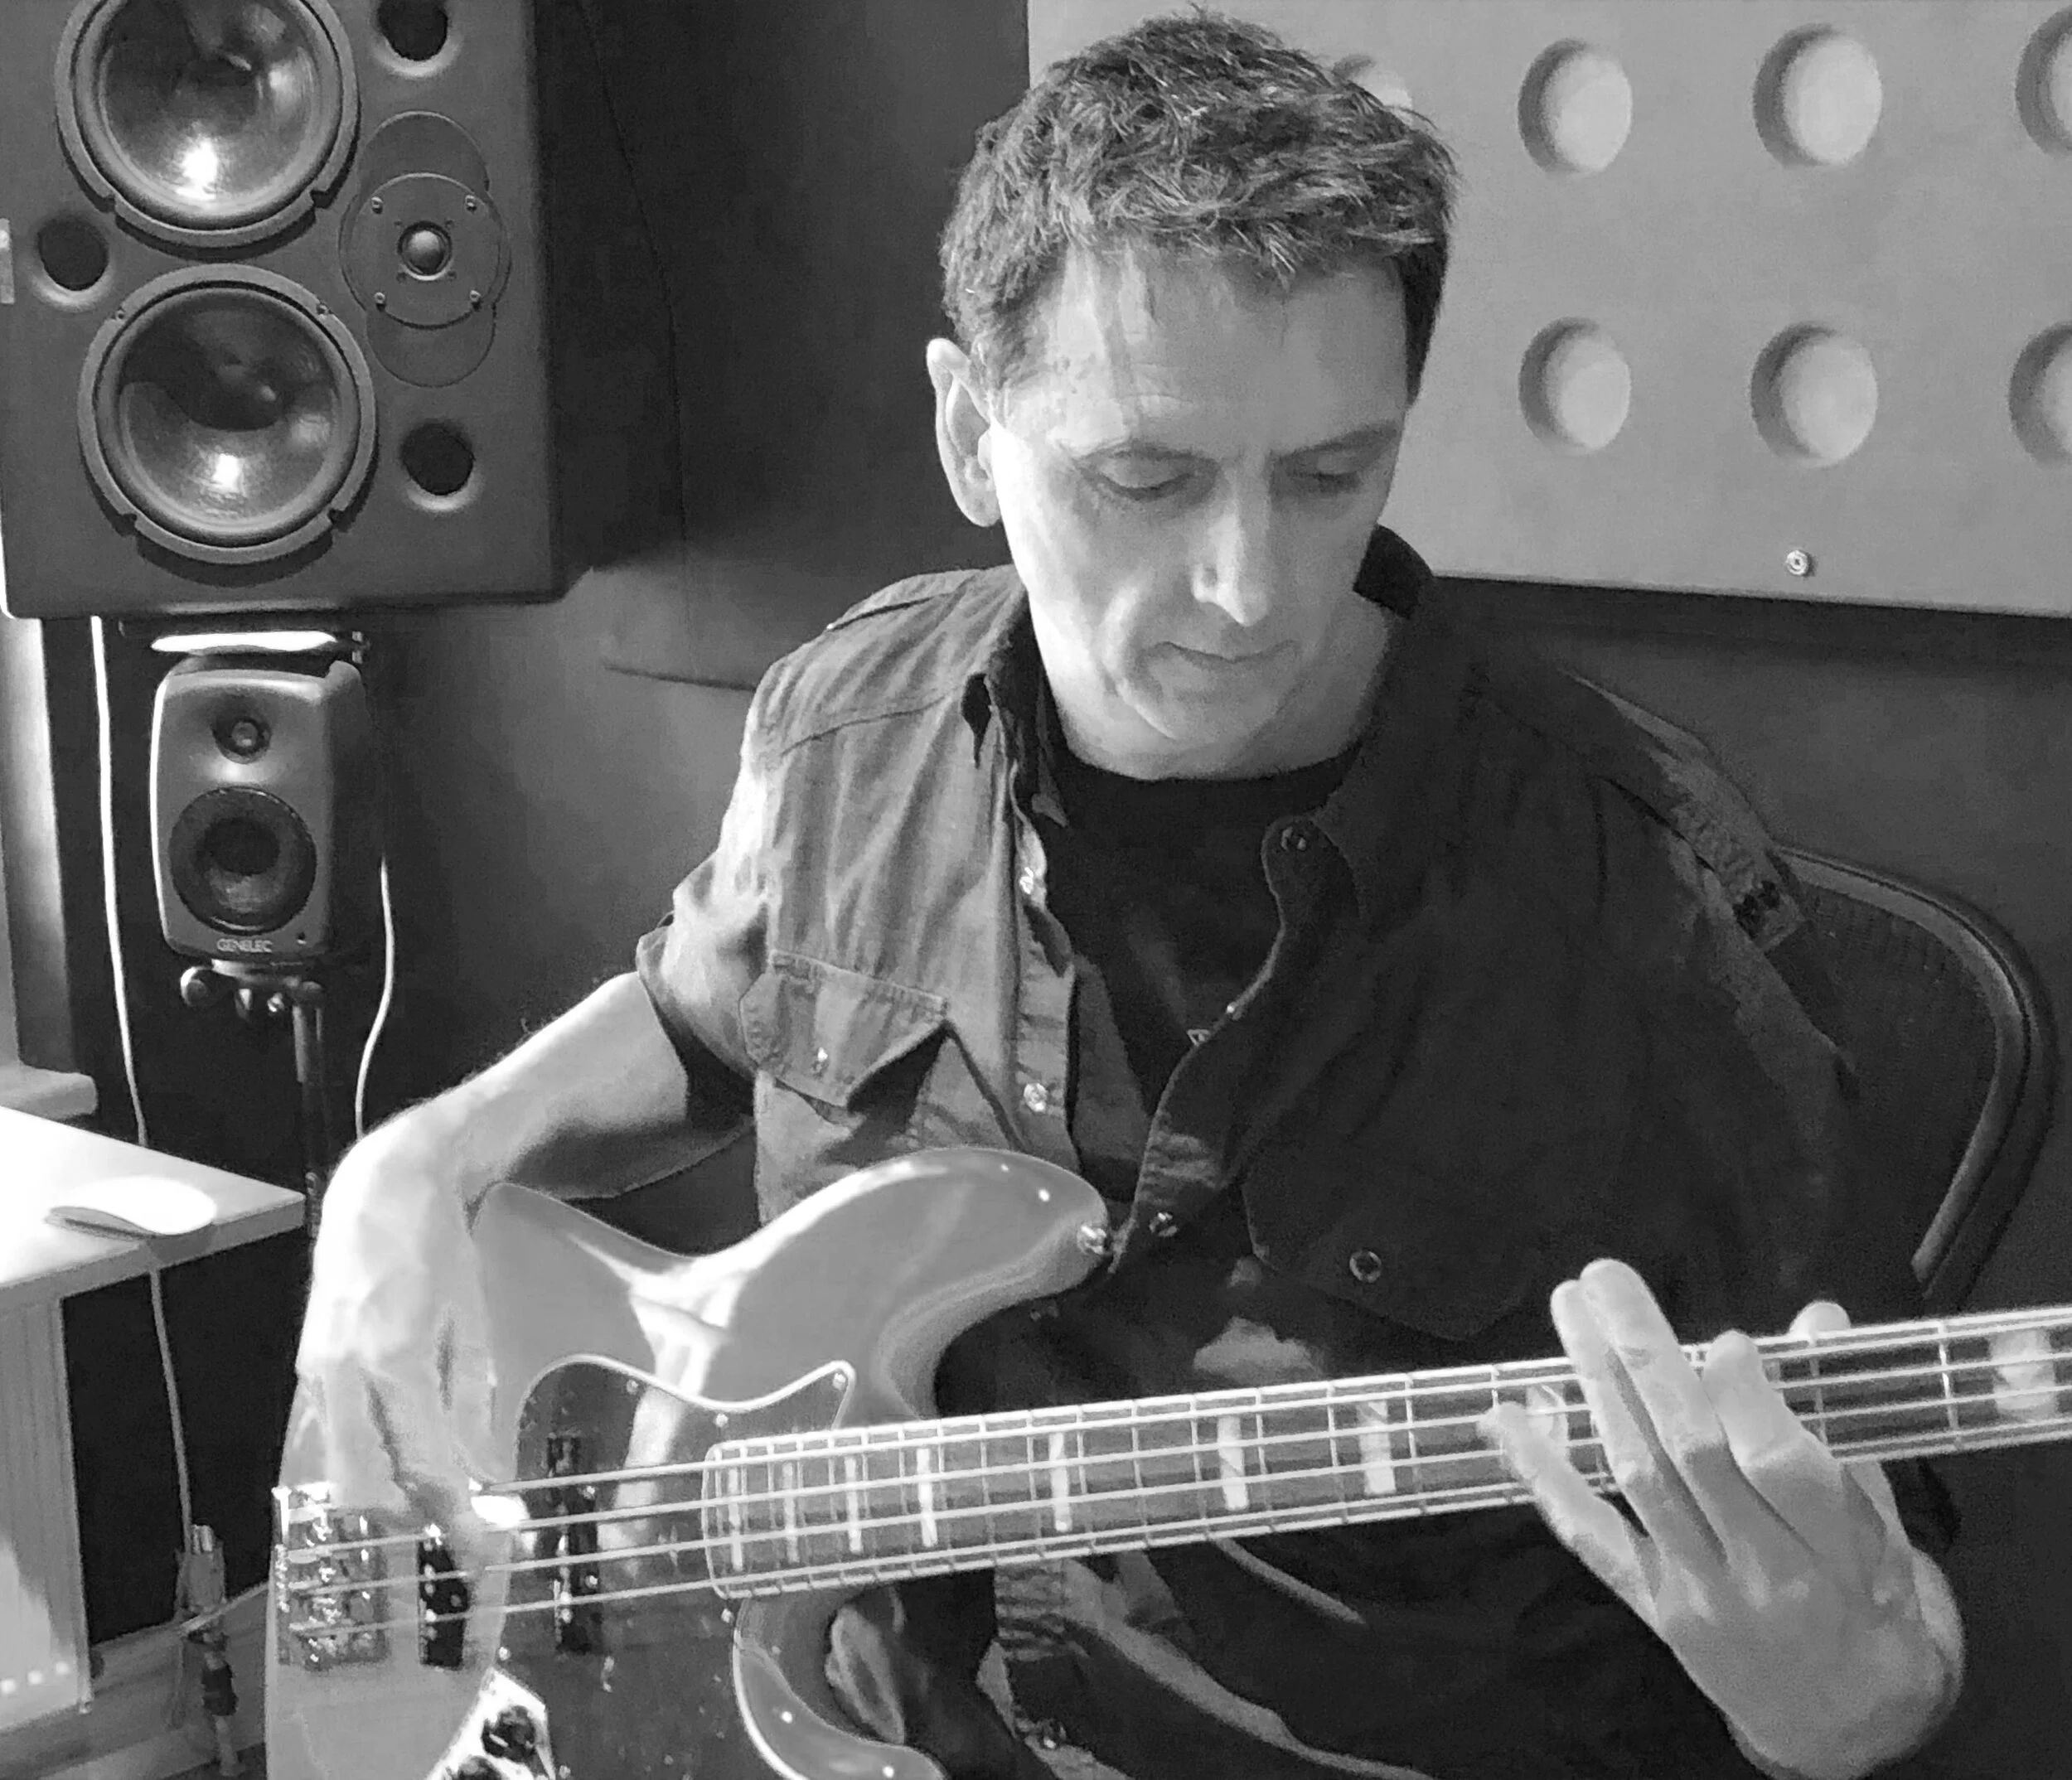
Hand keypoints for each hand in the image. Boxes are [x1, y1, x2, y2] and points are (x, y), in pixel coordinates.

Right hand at [294, 1115, 494, 1566]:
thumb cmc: (439, 1252)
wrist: (379, 1192)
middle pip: (364, 1490)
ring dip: (386, 1501)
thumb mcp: (473, 1328)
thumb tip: (487, 1481)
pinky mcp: (307, 1372)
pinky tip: (403, 1464)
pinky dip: (367, 1464)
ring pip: (341, 1473)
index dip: (455, 1519)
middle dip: (410, 1525)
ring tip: (439, 1504)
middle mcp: (344, 1375)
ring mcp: (317, 1375)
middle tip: (461, 1536)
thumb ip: (472, 1409)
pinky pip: (332, 1440)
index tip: (485, 1552)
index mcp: (395, 1360)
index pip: (423, 1467)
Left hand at [1481, 1259, 1959, 1779]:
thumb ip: (1843, 1421)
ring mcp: (1698, 1591)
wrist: (1845, 1723)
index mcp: (1834, 1547)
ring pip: (1637, 1477)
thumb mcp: (1885, 1520)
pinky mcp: (1651, 1606)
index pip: (1778, 1462)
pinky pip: (1589, 1535)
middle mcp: (1761, 1570)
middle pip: (1691, 1451)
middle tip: (1606, 1278)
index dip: (1744, 1392)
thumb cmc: (1874, 1606)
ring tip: (1570, 1308)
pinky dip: (1544, 1473)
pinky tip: (1509, 1418)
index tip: (1724, 1337)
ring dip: (1597, 1384)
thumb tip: (1814, 1317)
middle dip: (1644, 1356)